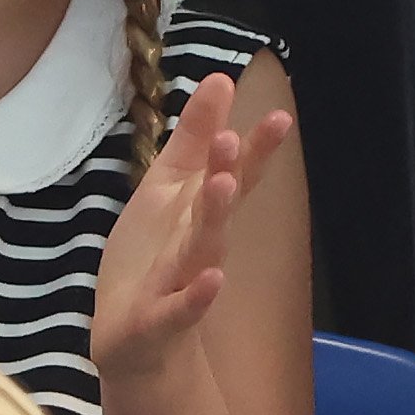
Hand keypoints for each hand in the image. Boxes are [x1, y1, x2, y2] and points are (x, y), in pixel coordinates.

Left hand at [90, 74, 292, 382]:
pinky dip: (195, 296)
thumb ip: (197, 137)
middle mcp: (200, 241)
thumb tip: (220, 77)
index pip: (234, 175)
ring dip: (213, 218)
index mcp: (200, 210)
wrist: (134, 337)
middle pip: (219, 205)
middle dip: (230, 174)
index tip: (280, 115)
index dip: (255, 147)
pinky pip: (180, 308)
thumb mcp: (169, 187)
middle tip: (234, 140)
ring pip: (201, 247)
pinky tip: (212, 279)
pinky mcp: (160, 320)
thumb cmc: (155, 255)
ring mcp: (182, 282)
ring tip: (222, 187)